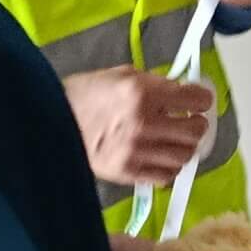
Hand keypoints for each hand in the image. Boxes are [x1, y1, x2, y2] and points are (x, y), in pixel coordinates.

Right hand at [68, 66, 213, 185]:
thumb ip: (155, 83)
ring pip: (185, 156)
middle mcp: (144, 122)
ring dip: (185, 148)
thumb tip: (181, 91)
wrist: (49, 121)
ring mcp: (136, 150)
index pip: (196, 99)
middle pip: (196, 130)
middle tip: (190, 122)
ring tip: (176, 141)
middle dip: (197, 124)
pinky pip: (166, 176)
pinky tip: (162, 158)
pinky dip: (170, 168)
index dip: (202, 99)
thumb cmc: (83, 94)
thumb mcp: (121, 75)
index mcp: (143, 92)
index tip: (199, 101)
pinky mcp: (126, 172)